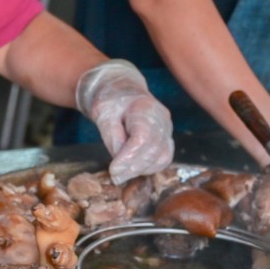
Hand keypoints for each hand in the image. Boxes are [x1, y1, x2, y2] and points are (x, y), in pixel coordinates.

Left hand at [76, 60, 174, 183]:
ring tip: (122, 173)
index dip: (128, 158)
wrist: (122, 91)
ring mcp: (167, 129)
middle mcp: (162, 119)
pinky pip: (163, 159)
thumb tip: (120, 162)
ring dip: (141, 170)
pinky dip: (149, 168)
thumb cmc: (110, 101)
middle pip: (154, 150)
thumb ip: (112, 136)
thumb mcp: (102, 114)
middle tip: (115, 176)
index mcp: (145, 108)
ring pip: (162, 158)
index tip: (113, 170)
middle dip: (133, 168)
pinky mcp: (167, 139)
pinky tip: (133, 169)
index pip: (143, 138)